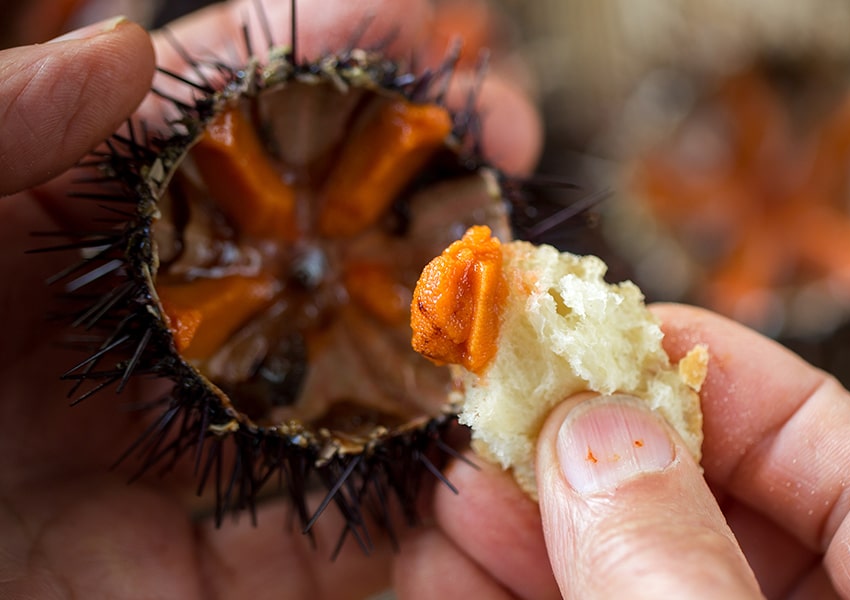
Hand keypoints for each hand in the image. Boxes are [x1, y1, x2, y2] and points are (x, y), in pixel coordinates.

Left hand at [0, 0, 539, 597]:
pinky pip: (338, 540)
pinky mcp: (206, 574)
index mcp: (57, 236)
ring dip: (452, 341)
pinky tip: (493, 458)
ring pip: (352, 387)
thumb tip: (133, 48)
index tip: (425, 34)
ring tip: (530, 289)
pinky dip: (425, 510)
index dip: (329, 68)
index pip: (223, 127)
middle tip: (508, 150)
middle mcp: (145, 334)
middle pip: (316, 247)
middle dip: (426, 191)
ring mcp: (186, 454)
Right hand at [408, 304, 849, 598]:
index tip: (626, 340)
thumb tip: (596, 432)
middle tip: (505, 408)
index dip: (748, 387)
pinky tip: (443, 566)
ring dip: (530, 530)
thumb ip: (682, 566)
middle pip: (724, 519)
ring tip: (452, 484)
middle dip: (598, 460)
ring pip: (631, 580)